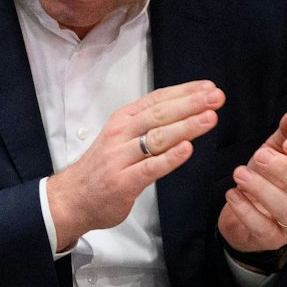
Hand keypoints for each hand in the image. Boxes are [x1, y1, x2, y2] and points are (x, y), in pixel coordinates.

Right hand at [47, 81, 221, 252]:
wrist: (71, 199)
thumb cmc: (101, 168)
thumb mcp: (120, 138)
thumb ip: (147, 126)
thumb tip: (185, 111)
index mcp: (122, 120)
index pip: (156, 100)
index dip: (184, 92)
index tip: (208, 87)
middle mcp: (120, 134)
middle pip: (159, 115)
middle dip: (190, 104)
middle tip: (215, 97)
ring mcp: (120, 158)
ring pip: (156, 138)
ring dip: (185, 127)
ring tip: (208, 118)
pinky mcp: (123, 182)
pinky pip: (150, 167)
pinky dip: (169, 158)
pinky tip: (186, 150)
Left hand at [218, 111, 286, 256]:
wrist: (244, 217)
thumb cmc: (267, 182)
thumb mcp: (276, 154)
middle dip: (286, 170)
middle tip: (260, 156)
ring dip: (263, 189)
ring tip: (240, 173)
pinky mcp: (271, 239)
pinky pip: (262, 228)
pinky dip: (245, 210)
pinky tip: (232, 194)